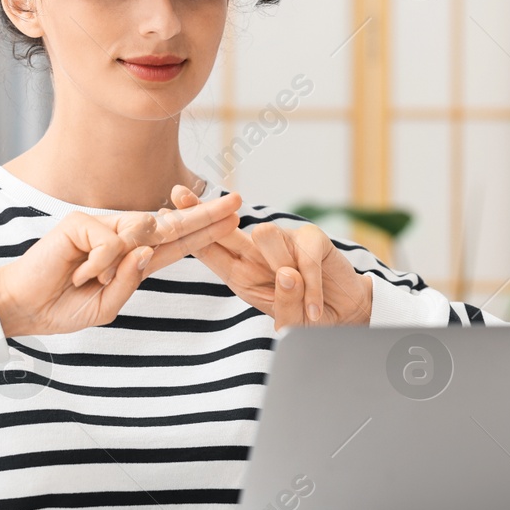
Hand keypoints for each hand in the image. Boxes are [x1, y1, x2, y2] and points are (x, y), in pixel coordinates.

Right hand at [0, 191, 242, 337]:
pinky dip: (97, 264)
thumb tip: (148, 249)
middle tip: (238, 203)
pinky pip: (109, 241)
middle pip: (171, 223)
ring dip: (119, 265)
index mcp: (132, 259)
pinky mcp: (81, 221)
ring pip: (139, 232)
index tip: (233, 220)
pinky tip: (77, 274)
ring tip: (88, 281)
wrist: (23, 307)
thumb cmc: (62, 307)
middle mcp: (121, 237)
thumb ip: (130, 281)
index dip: (204, 232)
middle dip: (205, 215)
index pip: (176, 243)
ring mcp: (101, 226)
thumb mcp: (108, 305)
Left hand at [168, 185, 372, 330]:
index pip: (209, 249)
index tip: (164, 213)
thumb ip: (281, 300)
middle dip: (201, 212)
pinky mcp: (312, 238)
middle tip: (177, 194)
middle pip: (225, 228)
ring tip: (301, 300)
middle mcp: (258, 251)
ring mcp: (285, 240)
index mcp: (241, 271)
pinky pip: (304, 260)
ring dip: (284, 277)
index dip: (189, 232)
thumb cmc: (307, 313)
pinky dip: (312, 289)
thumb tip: (286, 270)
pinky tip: (314, 309)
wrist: (346, 314)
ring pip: (266, 240)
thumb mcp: (287, 316)